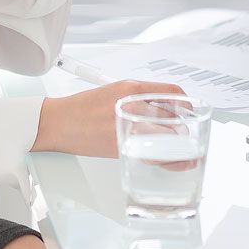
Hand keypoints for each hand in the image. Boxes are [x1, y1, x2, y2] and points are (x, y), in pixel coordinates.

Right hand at [31, 80, 184, 156]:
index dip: (186, 104)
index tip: (190, 112)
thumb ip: (139, 97)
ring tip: (177, 148)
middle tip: (184, 134)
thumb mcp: (114, 91)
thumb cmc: (84, 107)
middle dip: (182, 127)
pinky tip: (170, 161)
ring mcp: (126, 126)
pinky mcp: (119, 146)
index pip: (172, 93)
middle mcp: (131, 105)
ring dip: (175, 143)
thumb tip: (165, 107)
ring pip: (165, 136)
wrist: (59, 122)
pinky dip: (164, 158)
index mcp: (131, 88)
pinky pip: (150, 153)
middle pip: (172, 116)